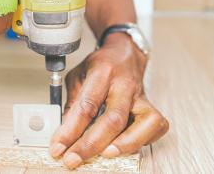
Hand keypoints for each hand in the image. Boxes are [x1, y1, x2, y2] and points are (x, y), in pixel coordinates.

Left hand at [49, 33, 168, 168]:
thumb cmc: (101, 65)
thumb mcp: (78, 76)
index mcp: (103, 72)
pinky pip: (156, 126)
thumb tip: (65, 133)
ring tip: (105, 155)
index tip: (58, 147)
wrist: (125, 53)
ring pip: (144, 123)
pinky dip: (142, 140)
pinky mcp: (151, 106)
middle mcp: (125, 84)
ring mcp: (141, 96)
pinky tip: (125, 146)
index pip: (86, 106)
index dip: (70, 131)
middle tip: (74, 159)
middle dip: (91, 144)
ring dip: (125, 144)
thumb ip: (72, 104)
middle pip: (113, 118)